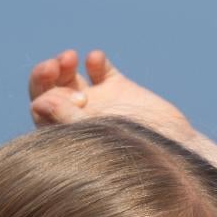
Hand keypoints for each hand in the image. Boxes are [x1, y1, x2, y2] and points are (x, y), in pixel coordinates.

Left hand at [27, 47, 194, 143]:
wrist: (176, 156)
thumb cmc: (134, 158)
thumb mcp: (97, 139)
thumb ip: (67, 120)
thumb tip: (39, 101)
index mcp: (66, 135)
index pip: (40, 110)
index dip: (42, 94)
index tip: (53, 94)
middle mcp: (77, 118)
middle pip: (50, 89)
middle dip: (47, 74)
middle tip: (55, 66)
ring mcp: (98, 102)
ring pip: (70, 76)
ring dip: (65, 63)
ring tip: (71, 58)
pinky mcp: (119, 90)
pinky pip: (100, 69)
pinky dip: (95, 61)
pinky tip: (96, 60)